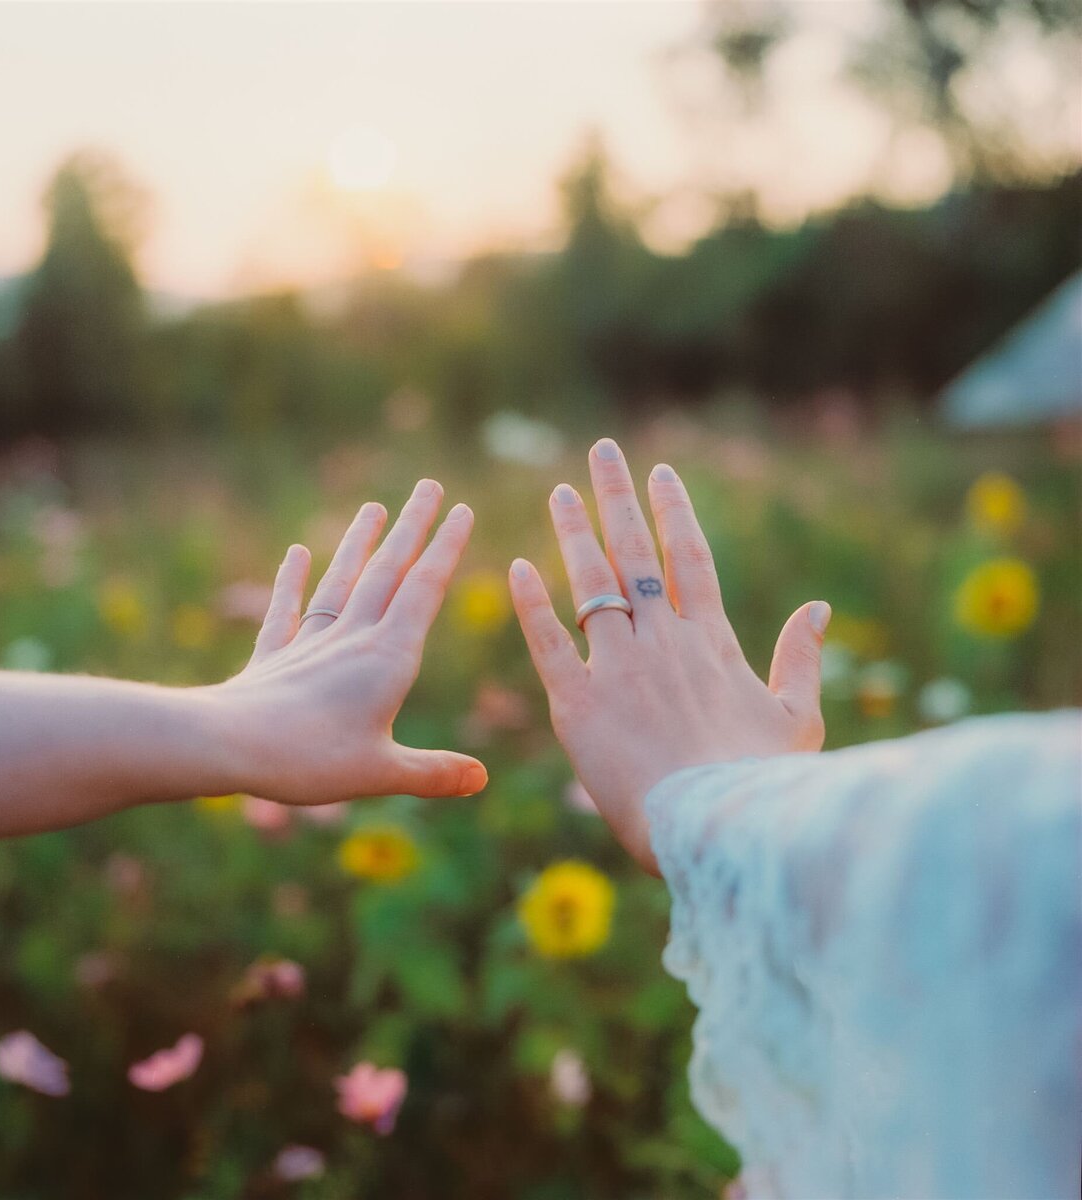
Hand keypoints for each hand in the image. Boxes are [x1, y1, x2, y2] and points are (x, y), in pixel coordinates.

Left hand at [205, 480, 486, 805]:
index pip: (425, 590)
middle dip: (412, 527)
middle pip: (387, 572)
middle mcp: (353, 639)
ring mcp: (311, 644)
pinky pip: (287, 612)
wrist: (227, 745)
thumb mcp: (382, 773)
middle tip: (429, 485)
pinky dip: (292, 581)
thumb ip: (433, 773)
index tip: (463, 510)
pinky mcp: (274, 659)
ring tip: (373, 507)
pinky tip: (297, 553)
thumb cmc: (309, 760)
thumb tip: (481, 779)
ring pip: (342, 582)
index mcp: (388, 657)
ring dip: (359, 543)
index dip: (446, 549)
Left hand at [508, 438, 828, 872]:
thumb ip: (802, 657)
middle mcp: (662, 640)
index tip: (658, 472)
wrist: (715, 830)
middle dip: (617, 497)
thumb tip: (818, 607)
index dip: (672, 511)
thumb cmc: (762, 782)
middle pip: (636, 553)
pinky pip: (547, 641)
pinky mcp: (577, 703)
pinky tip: (516, 566)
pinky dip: (531, 603)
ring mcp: (617, 667)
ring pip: (591, 584)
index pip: (689, 558)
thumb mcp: (798, 717)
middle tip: (601, 451)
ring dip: (574, 534)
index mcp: (711, 642)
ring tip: (560, 492)